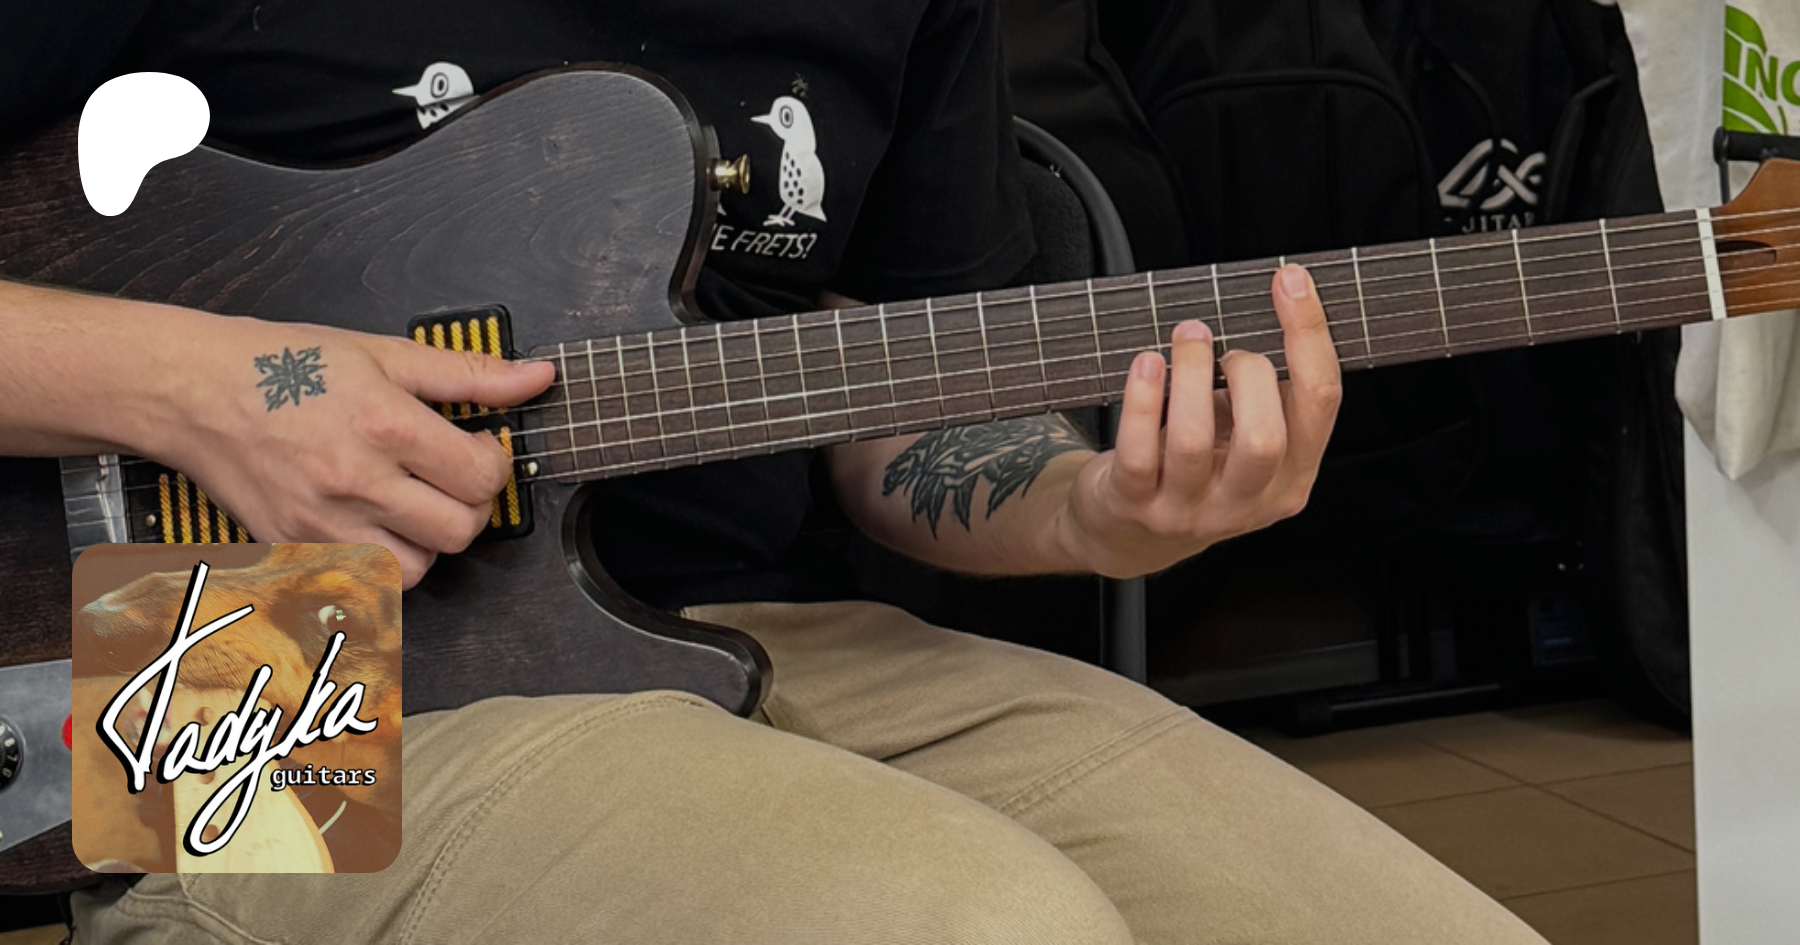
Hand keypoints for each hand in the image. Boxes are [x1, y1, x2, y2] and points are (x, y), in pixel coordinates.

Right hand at [145, 314, 554, 586]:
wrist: (192, 390)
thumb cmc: (282, 366)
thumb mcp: (383, 353)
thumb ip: (469, 374)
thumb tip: (535, 377)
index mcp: (384, 426)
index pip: (481, 477)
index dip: (495, 464)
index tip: (479, 448)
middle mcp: (355, 482)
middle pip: (459, 531)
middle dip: (470, 506)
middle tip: (450, 478)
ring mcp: (322, 522)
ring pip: (418, 569)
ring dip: (428, 541)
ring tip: (410, 503)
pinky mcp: (294, 547)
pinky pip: (366, 578)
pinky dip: (382, 559)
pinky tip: (373, 522)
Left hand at [1052, 264, 1341, 577]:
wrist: (1127, 533)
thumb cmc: (1195, 467)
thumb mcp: (1246, 440)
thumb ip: (1268, 394)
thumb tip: (1279, 301)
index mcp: (1291, 479)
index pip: (1321, 404)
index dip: (1310, 335)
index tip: (1291, 280)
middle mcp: (1245, 503)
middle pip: (1265, 438)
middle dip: (1248, 373)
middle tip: (1223, 348)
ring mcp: (1186, 511)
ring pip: (1194, 442)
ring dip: (1190, 374)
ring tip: (1186, 336)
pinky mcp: (1134, 505)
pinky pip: (1140, 452)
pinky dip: (1143, 400)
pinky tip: (1147, 363)